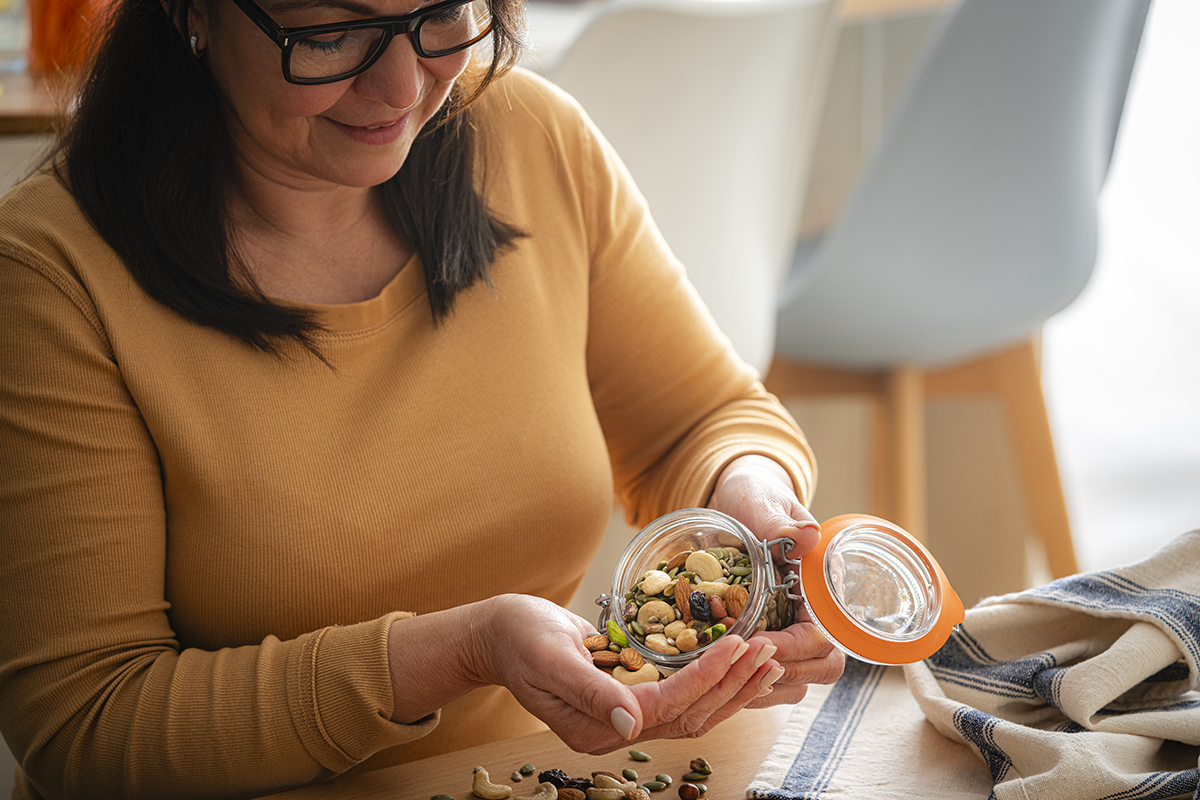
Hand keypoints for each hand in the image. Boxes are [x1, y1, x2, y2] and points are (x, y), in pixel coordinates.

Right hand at [473, 594, 787, 753]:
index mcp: (595, 727)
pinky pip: (681, 695)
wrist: (498, 634)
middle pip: (689, 715)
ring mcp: (624, 716)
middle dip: (733, 684)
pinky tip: (736, 661)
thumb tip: (632, 723)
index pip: (666, 707)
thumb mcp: (549, 658)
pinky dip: (712, 678)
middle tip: (769, 651)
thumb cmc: (518, 638)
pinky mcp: (631, 696)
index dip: (705, 678)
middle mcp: (616, 729)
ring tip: (767, 659)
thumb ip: (590, 691)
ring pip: (692, 710)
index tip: (737, 645)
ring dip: (732, 686)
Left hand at [706, 455, 845, 703]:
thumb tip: (807, 536)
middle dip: (780, 675)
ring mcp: (792, 628)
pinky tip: (716, 680)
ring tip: (724, 681)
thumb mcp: (761, 502)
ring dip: (763, 687)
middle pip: (821, 667)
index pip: (823, 636)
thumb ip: (777, 522)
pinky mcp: (767, 635)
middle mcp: (814, 612)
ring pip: (797, 681)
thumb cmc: (754, 496)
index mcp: (821, 584)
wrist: (735, 499)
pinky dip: (746, 684)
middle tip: (735, 669)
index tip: (753, 644)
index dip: (790, 648)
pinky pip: (768, 676)